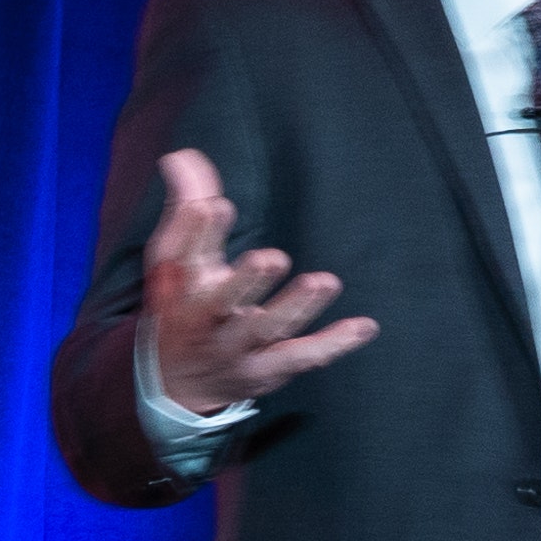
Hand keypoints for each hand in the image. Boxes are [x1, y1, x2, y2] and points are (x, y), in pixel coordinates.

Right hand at [146, 148, 375, 415]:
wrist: (176, 384)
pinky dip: (334, 344)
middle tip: (271, 259)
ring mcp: (240, 351)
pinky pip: (303, 358)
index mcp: (182, 290)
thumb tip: (182, 155)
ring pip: (267, 332)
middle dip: (245, 284)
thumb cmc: (181, 306)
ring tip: (324, 281)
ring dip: (297, 308)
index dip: (199, 232)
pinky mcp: (270, 369)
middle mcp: (209, 324)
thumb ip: (187, 207)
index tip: (215, 206)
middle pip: (224, 304)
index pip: (184, 259)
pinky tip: (365, 326)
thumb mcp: (175, 261)